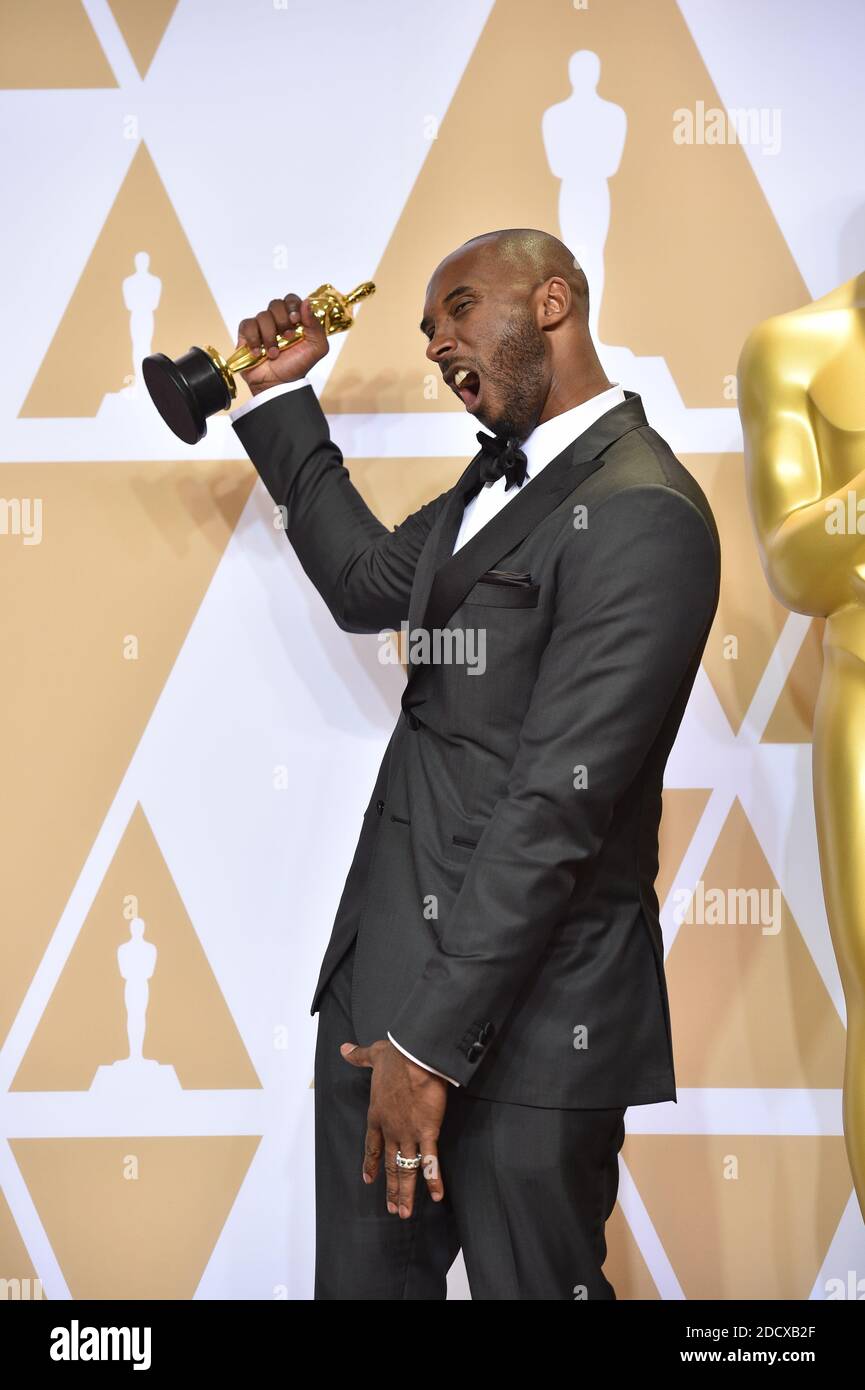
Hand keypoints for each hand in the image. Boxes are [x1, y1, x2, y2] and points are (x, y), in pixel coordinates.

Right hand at [235, 292, 328, 395]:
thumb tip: (307, 302)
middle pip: (275, 303)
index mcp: (294, 320)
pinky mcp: (246, 334)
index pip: (291, 299)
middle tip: (287, 338)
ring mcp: (261, 326)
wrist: (279, 384)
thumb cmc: (297, 366)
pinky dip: (254, 339)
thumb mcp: (317, 348)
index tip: (296, 320)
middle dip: (282, 321)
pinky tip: (259, 353)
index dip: (292, 306)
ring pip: (262, 316)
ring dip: (270, 337)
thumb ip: (316, 325)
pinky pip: (247, 325)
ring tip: (273, 354)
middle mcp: (277, 320)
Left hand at [340, 1038, 447, 1217]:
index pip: (372, 1146)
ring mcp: (408, 1133)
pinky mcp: (427, 1132)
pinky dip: (433, 1181)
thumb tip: (344, 1049)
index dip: (370, 1164)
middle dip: (391, 1188)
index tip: (368, 1180)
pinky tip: (436, 1196)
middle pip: (389, 1164)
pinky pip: (430, 1162)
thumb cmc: (396, 1055)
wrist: (414, 1057)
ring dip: (406, 1192)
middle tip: (392, 1208)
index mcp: (376, 1114)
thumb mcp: (373, 1055)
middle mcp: (390, 1129)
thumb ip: (358, 1056)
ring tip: (405, 1212)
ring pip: (406, 1169)